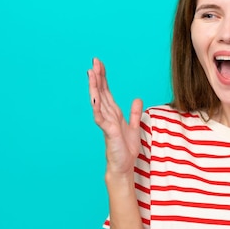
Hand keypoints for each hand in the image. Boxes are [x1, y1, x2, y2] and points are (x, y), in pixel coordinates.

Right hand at [88, 58, 142, 174]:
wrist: (123, 167)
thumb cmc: (126, 150)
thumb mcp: (134, 128)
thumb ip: (135, 113)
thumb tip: (137, 99)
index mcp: (114, 113)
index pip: (107, 91)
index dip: (104, 77)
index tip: (100, 64)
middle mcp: (108, 116)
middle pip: (101, 92)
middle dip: (98, 77)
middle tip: (94, 61)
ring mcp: (106, 123)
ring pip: (99, 101)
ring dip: (95, 88)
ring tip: (91, 74)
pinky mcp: (108, 132)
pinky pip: (101, 118)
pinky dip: (97, 108)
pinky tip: (95, 98)